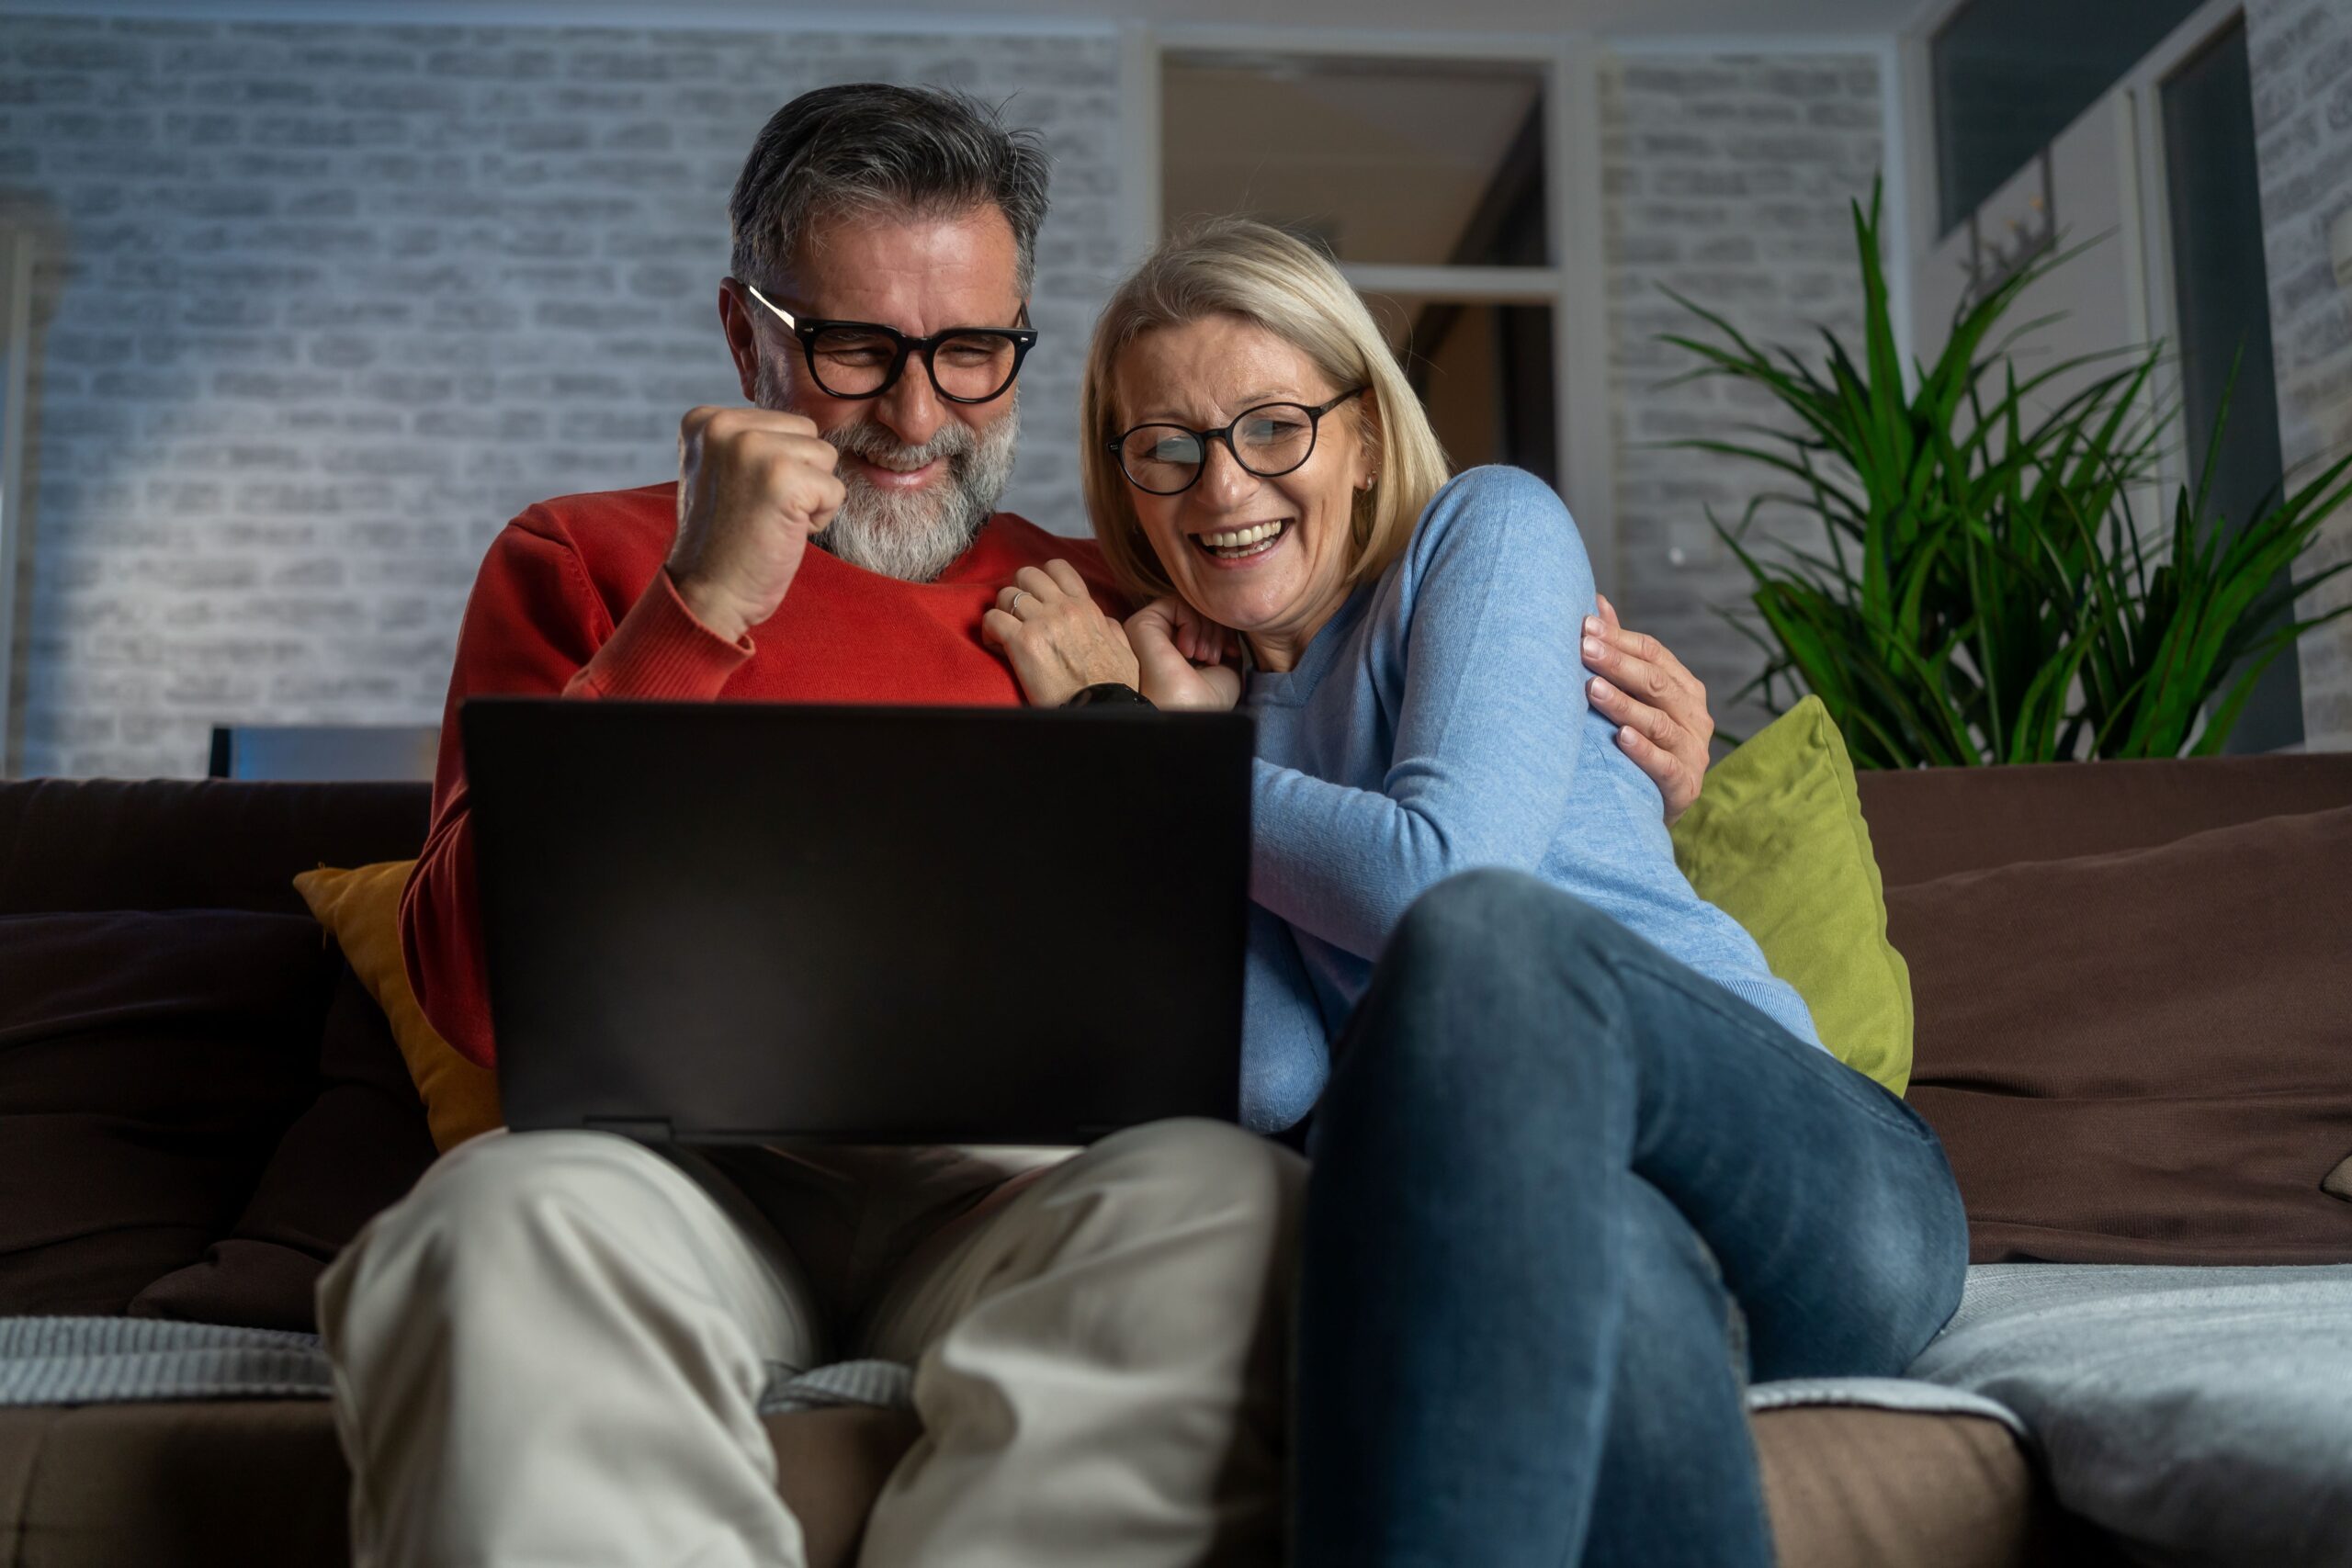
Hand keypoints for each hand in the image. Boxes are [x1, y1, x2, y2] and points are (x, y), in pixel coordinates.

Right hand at [666, 405, 845, 643]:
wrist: (706, 595)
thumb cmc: (723, 541)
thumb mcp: (722, 471)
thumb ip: (751, 440)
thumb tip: (806, 427)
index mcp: (706, 420)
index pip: (783, 422)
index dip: (778, 467)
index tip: (743, 497)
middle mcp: (724, 426)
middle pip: (808, 434)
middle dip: (799, 476)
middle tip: (760, 511)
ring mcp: (753, 448)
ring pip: (826, 457)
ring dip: (810, 496)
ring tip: (770, 520)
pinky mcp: (783, 478)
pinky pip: (835, 489)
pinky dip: (820, 519)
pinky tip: (782, 533)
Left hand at [982, 561, 1141, 706]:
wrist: (1101, 706)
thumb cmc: (1113, 685)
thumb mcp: (1123, 649)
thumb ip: (1110, 628)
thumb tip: (1103, 622)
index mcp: (1086, 607)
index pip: (1057, 567)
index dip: (1041, 579)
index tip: (1038, 598)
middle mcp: (1062, 608)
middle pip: (1026, 575)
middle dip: (1019, 592)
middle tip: (1019, 616)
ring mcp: (1041, 622)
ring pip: (1006, 595)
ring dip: (1003, 613)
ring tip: (1008, 634)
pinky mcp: (1022, 642)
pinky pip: (992, 619)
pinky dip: (990, 631)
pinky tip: (999, 646)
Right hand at [1127, 596, 1241, 710]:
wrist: (1188, 714)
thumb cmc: (1206, 701)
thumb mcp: (1227, 668)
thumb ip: (1224, 642)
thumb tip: (1227, 623)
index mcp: (1179, 652)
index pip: (1204, 622)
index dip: (1222, 630)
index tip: (1230, 652)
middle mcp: (1162, 641)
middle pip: (1197, 612)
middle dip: (1216, 628)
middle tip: (1215, 656)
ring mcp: (1150, 633)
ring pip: (1188, 607)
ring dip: (1206, 627)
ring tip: (1206, 656)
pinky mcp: (1141, 624)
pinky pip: (1174, 604)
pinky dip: (1191, 622)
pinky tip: (1191, 650)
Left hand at [1581, 593, 1713, 824]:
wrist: (1645, 811)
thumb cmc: (1635, 746)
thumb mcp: (1632, 699)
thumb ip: (1620, 654)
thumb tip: (1596, 604)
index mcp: (1684, 689)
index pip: (1653, 654)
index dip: (1619, 639)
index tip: (1583, 625)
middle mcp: (1694, 717)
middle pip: (1656, 683)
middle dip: (1617, 664)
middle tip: (1582, 649)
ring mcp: (1693, 752)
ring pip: (1658, 722)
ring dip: (1623, 704)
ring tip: (1591, 689)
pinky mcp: (1685, 787)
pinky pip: (1664, 765)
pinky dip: (1643, 751)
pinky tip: (1620, 738)